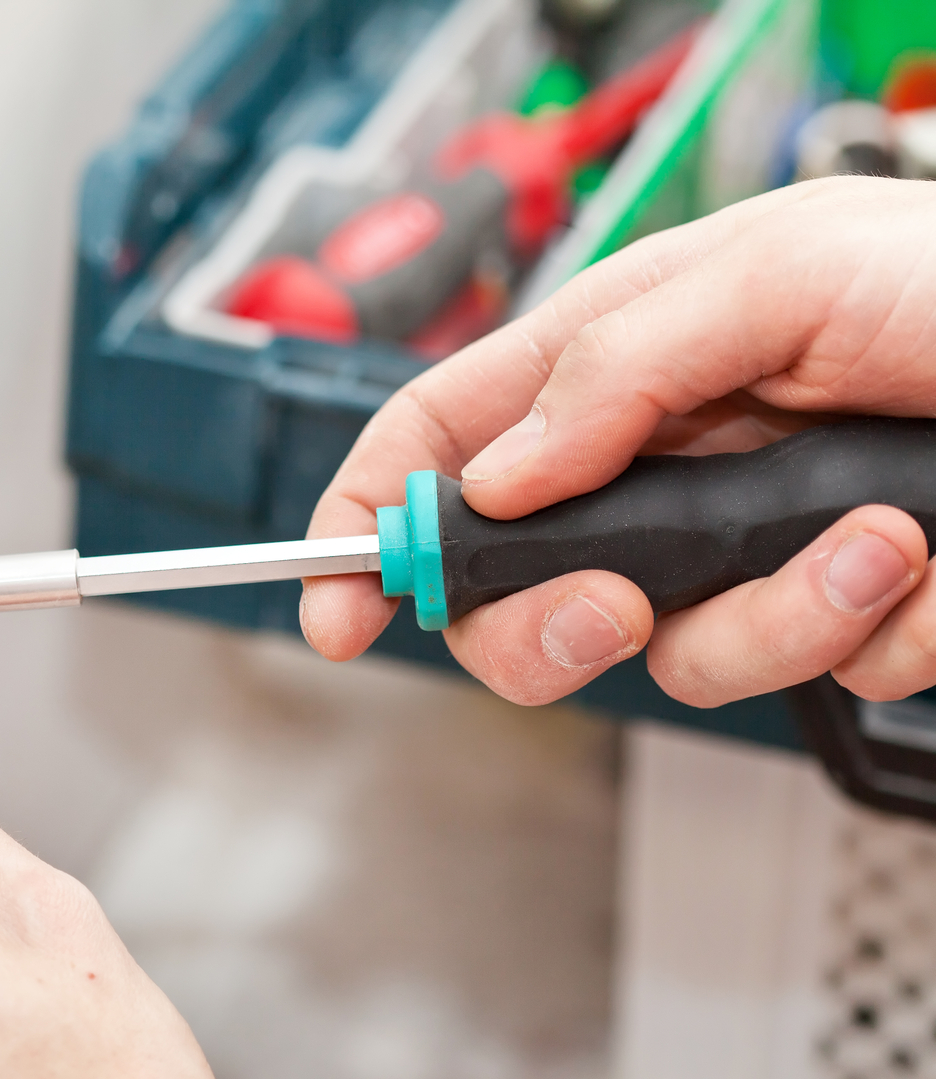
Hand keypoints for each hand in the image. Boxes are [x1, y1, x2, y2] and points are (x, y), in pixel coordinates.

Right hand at [302, 176, 935, 707]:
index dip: (367, 527)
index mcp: (615, 368)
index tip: (336, 608)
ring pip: (675, 657)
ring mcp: (745, 552)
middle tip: (617, 603)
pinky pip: (812, 673)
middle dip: (554, 626)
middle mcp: (662, 470)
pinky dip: (882, 630)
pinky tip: (930, 562)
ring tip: (882, 538)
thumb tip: (506, 473)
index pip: (442, 448)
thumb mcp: (783, 270)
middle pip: (518, 597)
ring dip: (780, 618)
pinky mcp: (837, 613)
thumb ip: (622, 366)